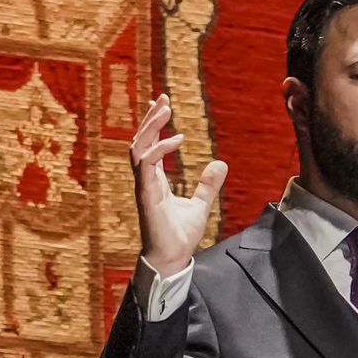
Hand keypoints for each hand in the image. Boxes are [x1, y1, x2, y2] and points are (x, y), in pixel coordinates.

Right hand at [131, 93, 227, 275]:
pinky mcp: (146, 194)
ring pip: (138, 148)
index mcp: (155, 180)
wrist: (173, 258)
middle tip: (162, 98)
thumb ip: (207, 185)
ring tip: (164, 109)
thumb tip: (220, 164)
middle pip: (140, 141)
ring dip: (150, 127)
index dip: (153, 124)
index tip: (162, 103)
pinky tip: (178, 140)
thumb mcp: (200, 204)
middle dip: (149, 119)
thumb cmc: (180, 236)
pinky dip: (160, 149)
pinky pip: (147, 165)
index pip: (149, 145)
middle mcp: (146, 180)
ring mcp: (144, 186)